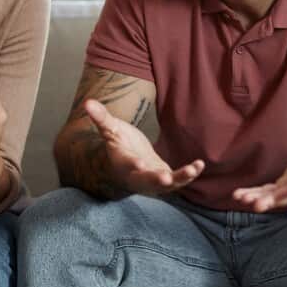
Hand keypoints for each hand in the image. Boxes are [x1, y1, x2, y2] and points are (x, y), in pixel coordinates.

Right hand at [83, 99, 204, 194]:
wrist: (126, 163)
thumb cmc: (119, 144)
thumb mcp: (110, 129)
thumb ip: (101, 118)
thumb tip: (87, 102)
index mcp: (123, 163)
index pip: (127, 164)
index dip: (132, 164)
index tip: (138, 164)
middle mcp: (138, 176)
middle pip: (146, 181)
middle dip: (156, 180)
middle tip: (166, 178)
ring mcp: (152, 181)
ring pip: (166, 185)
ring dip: (180, 179)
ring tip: (193, 169)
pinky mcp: (165, 180)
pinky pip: (178, 180)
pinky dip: (189, 175)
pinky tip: (199, 165)